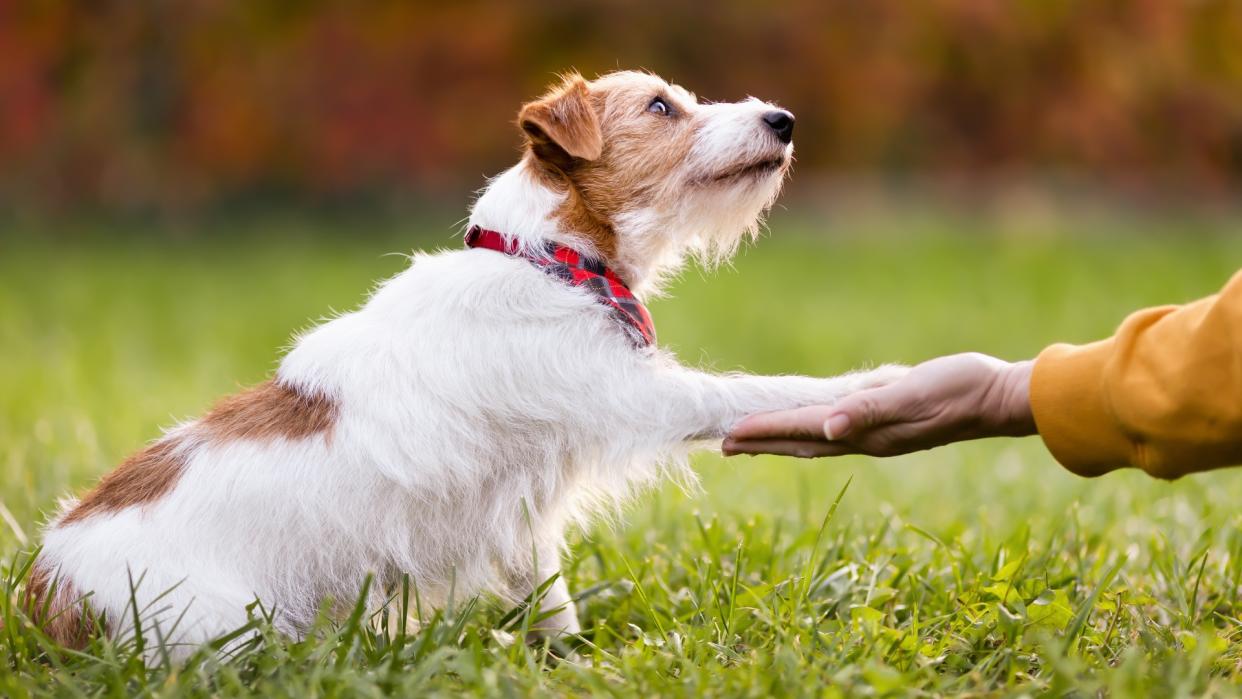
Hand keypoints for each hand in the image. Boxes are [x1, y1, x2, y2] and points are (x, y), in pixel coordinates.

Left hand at [721, 353, 1036, 457]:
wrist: (1001, 396)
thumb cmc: (959, 389)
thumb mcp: (911, 393)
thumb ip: (869, 410)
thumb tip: (828, 427)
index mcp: (866, 432)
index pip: (801, 431)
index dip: (763, 433)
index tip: (727, 435)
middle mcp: (866, 438)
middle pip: (801, 443)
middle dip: (762, 443)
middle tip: (723, 444)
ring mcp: (878, 433)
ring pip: (817, 438)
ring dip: (783, 438)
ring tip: (755, 438)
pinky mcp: (891, 423)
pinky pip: (839, 427)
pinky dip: (813, 426)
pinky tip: (811, 421)